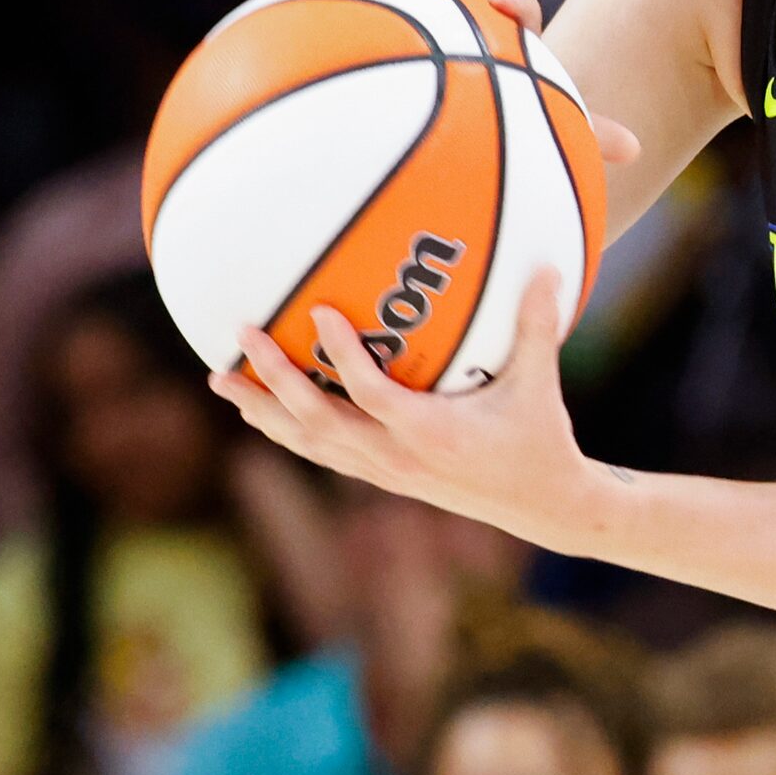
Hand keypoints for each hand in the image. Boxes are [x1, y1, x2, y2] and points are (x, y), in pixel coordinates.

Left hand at [216, 272, 587, 545]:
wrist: (538, 506)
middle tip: (242, 338)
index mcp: (429, 433)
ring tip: (224, 380)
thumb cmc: (540, 439)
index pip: (368, 395)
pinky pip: (321, 451)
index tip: (317, 314)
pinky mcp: (381, 477)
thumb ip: (538, 325)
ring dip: (263, 411)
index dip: (340, 358)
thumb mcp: (539, 383)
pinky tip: (267, 408)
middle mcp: (395, 457)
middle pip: (315, 422)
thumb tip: (551, 268)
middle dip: (271, 382)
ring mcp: (383, 472)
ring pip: (307, 442)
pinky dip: (287, 427)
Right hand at [328, 0, 641, 169]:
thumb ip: (577, 137)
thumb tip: (637, 147)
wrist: (441, 151)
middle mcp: (460, 24)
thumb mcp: (534, 141)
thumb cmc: (494, 147)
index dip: (512, 3)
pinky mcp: (369, 28)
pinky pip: (348, 5)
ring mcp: (412, 23)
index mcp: (503, 44)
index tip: (506, 7)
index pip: (516, 12)